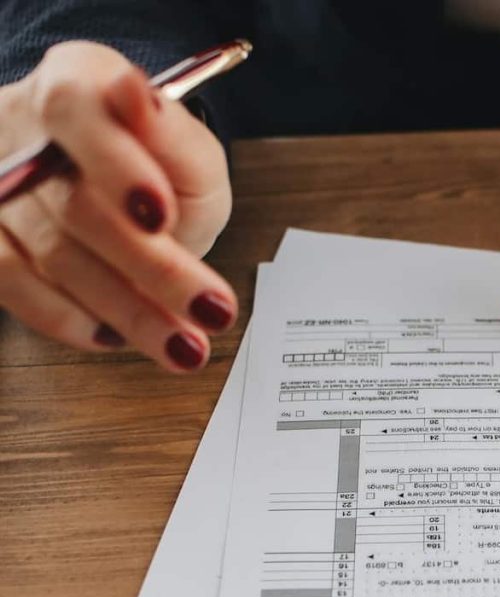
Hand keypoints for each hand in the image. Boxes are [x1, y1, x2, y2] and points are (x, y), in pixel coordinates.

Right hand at [0, 42, 234, 371]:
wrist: (131, 200)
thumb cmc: (164, 173)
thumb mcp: (192, 155)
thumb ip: (174, 135)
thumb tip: (135, 95)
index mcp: (79, 80)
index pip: (76, 109)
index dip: (115, 165)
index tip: (161, 214)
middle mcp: (23, 127)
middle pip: (77, 203)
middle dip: (154, 267)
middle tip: (210, 308)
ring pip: (54, 254)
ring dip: (127, 309)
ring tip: (184, 343)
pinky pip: (10, 282)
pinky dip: (67, 317)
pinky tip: (115, 335)